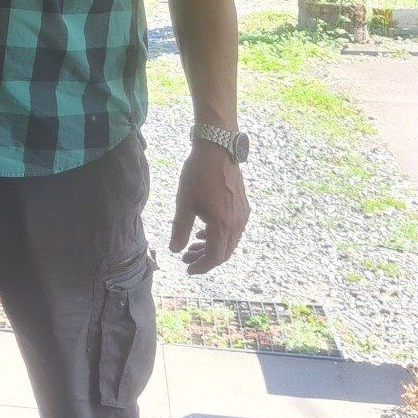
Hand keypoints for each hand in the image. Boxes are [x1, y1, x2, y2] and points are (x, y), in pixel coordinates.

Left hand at [168, 143, 248, 273]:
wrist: (218, 149)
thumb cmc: (198, 174)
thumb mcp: (184, 203)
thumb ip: (180, 229)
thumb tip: (174, 250)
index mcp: (222, 225)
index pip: (215, 257)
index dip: (202, 267)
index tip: (188, 269)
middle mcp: (237, 223)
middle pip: (224, 252)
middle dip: (205, 259)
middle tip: (187, 259)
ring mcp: (242, 214)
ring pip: (229, 241)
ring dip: (212, 247)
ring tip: (193, 246)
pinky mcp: (243, 206)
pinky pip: (234, 229)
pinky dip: (219, 235)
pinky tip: (204, 231)